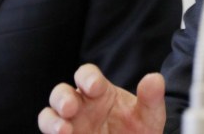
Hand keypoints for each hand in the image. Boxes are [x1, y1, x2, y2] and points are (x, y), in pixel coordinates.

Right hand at [38, 64, 166, 133]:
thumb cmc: (138, 130)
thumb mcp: (149, 115)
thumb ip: (151, 98)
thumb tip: (155, 78)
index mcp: (99, 92)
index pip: (86, 75)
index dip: (87, 77)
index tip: (95, 86)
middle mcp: (81, 106)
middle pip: (60, 93)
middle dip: (61, 98)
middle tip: (70, 107)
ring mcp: (71, 125)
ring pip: (48, 116)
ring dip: (51, 120)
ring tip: (63, 129)